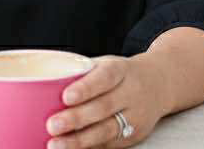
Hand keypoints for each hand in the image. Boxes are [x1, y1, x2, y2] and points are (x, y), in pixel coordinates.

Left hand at [44, 54, 167, 148]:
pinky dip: (89, 148)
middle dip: (76, 119)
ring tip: (56, 145)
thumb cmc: (121, 74)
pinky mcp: (135, 136)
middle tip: (51, 125)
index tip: (66, 96)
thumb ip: (81, 73)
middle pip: (104, 107)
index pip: (104, 77)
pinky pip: (110, 144)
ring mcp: (135, 116)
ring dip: (79, 141)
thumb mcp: (106, 64)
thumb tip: (44, 83)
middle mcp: (131, 93)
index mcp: (121, 70)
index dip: (86, 88)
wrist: (159, 84)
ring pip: (107, 131)